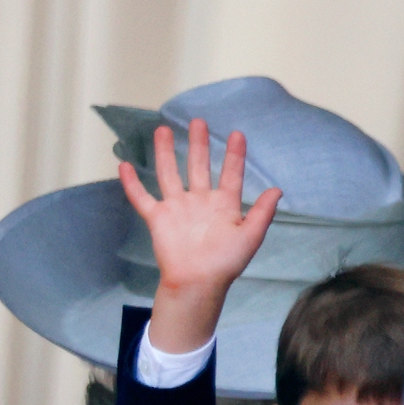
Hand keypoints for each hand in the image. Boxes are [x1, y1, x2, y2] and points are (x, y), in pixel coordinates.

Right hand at [117, 123, 281, 356]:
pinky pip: (142, 197)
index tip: (238, 134)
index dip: (235, 155)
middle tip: (198, 122)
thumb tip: (278, 190)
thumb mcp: (250, 236)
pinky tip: (124, 165)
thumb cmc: (225, 263)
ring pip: (169, 173)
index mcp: (223, 205)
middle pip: (197, 166)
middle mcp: (199, 202)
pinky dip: (132, 183)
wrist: (197, 282)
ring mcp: (177, 208)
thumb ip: (262, 212)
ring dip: (165, 152)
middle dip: (198, 144)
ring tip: (163, 130)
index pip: (230, 174)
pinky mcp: (158, 219)